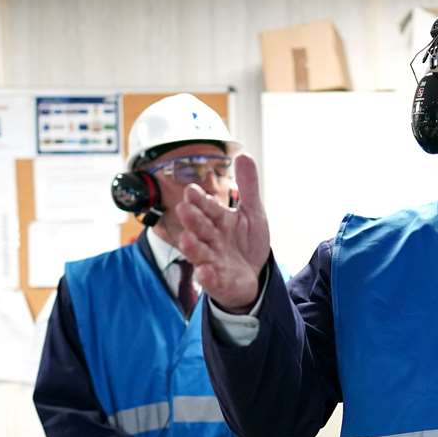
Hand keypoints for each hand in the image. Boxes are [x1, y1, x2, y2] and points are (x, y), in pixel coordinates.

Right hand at [172, 153, 270, 312]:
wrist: (253, 276)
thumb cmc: (246, 243)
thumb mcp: (252, 213)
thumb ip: (248, 186)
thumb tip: (244, 154)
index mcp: (218, 221)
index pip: (207, 207)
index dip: (200, 200)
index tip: (191, 190)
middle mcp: (211, 239)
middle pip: (200, 227)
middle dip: (193, 219)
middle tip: (184, 208)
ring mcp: (213, 261)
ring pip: (200, 253)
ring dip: (193, 247)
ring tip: (188, 239)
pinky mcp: (218, 282)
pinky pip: (211, 280)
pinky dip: (207, 276)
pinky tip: (205, 271)